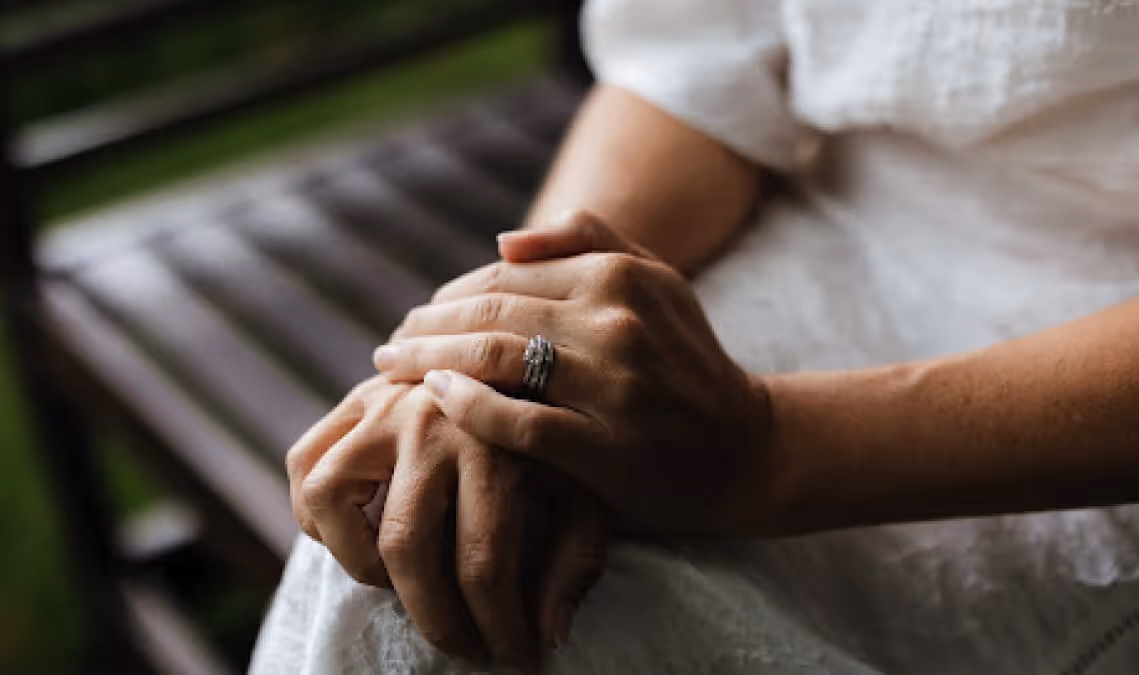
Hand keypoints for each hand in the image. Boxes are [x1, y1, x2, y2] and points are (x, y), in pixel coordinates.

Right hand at [285, 375, 606, 667]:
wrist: (532, 357)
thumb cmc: (564, 438)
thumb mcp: (590, 489)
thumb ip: (577, 559)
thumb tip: (546, 636)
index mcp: (500, 443)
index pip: (483, 562)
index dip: (498, 627)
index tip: (516, 659)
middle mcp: (434, 421)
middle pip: (406, 545)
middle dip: (437, 620)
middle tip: (466, 648)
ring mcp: (386, 406)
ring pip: (333, 499)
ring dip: (361, 562)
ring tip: (405, 586)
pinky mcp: (357, 399)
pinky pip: (305, 463)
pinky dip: (318, 509)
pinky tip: (363, 536)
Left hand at [375, 212, 777, 534]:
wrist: (747, 447)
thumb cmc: (688, 361)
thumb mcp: (658, 281)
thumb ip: (589, 240)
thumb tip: (501, 240)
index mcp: (620, 274)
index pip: (504, 275)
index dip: (449, 296)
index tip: (419, 317)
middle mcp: (615, 320)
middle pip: (488, 313)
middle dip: (425, 328)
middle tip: (390, 346)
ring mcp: (611, 384)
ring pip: (494, 360)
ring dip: (428, 362)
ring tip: (392, 370)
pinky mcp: (606, 445)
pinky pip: (518, 422)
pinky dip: (467, 409)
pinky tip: (434, 401)